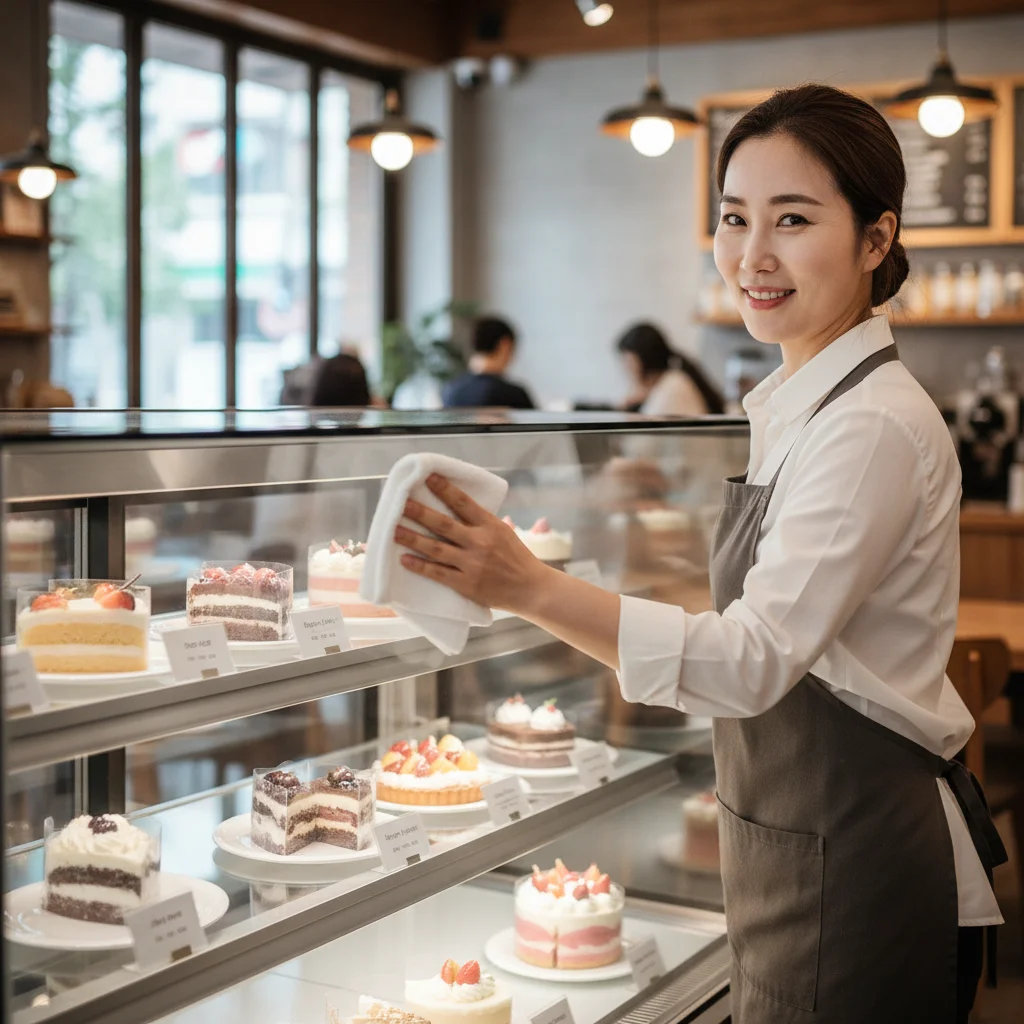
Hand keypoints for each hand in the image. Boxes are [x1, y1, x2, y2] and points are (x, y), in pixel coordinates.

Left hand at [394, 474, 551, 615]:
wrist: (530, 588)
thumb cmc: (517, 558)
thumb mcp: (504, 532)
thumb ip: (481, 521)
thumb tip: (457, 505)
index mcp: (490, 525)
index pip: (463, 502)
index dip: (444, 489)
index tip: (428, 478)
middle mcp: (479, 542)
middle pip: (444, 524)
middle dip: (420, 513)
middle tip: (401, 504)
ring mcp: (472, 564)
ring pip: (436, 548)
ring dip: (413, 539)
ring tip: (394, 530)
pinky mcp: (466, 584)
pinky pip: (438, 573)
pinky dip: (420, 566)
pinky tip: (405, 559)